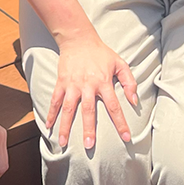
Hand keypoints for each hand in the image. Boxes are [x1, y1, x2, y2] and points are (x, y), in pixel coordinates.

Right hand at [44, 32, 137, 150]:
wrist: (78, 39)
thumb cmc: (101, 53)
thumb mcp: (120, 64)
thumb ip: (130, 83)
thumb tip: (134, 101)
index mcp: (104, 82)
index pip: (114, 106)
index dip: (121, 123)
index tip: (126, 138)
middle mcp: (87, 85)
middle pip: (88, 110)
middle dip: (88, 129)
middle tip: (89, 145)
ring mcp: (72, 84)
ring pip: (68, 108)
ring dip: (65, 126)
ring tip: (64, 142)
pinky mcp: (61, 82)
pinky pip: (55, 100)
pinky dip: (51, 113)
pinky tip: (48, 126)